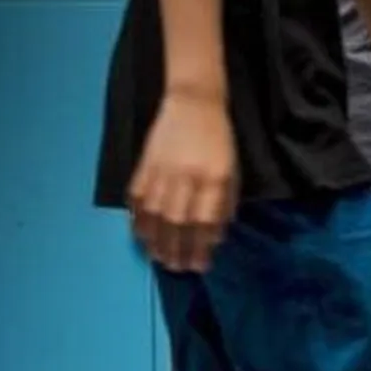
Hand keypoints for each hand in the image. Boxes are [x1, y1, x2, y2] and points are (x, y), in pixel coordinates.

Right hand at [127, 90, 238, 272]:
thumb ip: (224, 204)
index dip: (201, 247)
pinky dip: (138, 219)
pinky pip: (138, 197)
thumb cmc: (219, 140)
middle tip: (177, 268)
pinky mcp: (145, 164)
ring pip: (155, 213)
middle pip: (178, 222)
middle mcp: (188, 177)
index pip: (206, 221)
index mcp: (215, 179)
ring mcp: (163, 170)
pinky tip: (141, 235)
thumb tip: (215, 238)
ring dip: (156, 240)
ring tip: (158, 258)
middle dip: (177, 249)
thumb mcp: (232, 172)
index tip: (200, 266)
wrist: (194, 103)